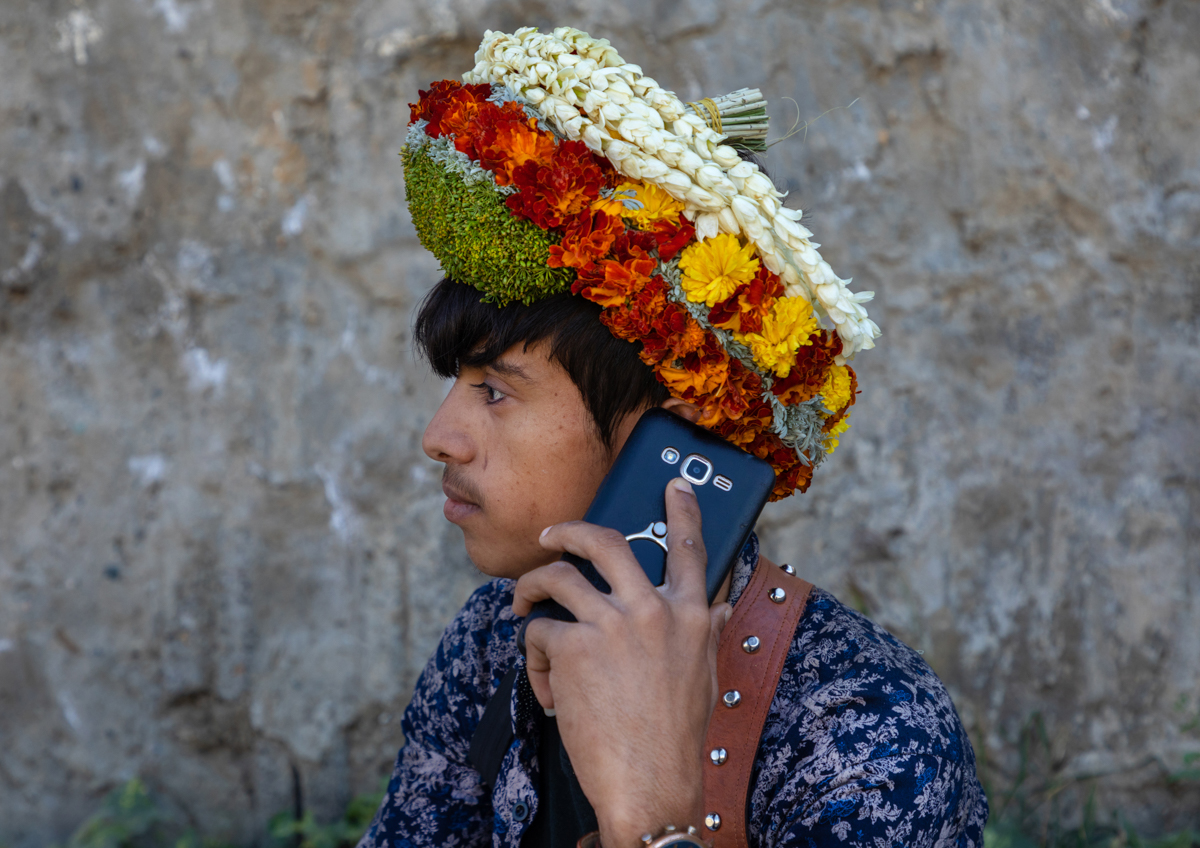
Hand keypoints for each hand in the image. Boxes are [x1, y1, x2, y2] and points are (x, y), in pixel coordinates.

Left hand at [512, 478, 730, 847]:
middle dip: (570, 530)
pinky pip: (540, 633)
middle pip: (604, 541)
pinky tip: (549, 690)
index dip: (682, 510)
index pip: (690, 549)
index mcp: (693, 616)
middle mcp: (655, 610)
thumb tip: (720, 610)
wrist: (651, 785)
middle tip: (552, 535)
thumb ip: (705, 634)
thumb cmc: (675, 738)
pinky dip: (536, 659)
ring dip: (530, 589)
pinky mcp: (574, 646)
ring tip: (521, 608)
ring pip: (557, 577)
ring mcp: (613, 624)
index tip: (673, 484)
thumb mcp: (704, 678)